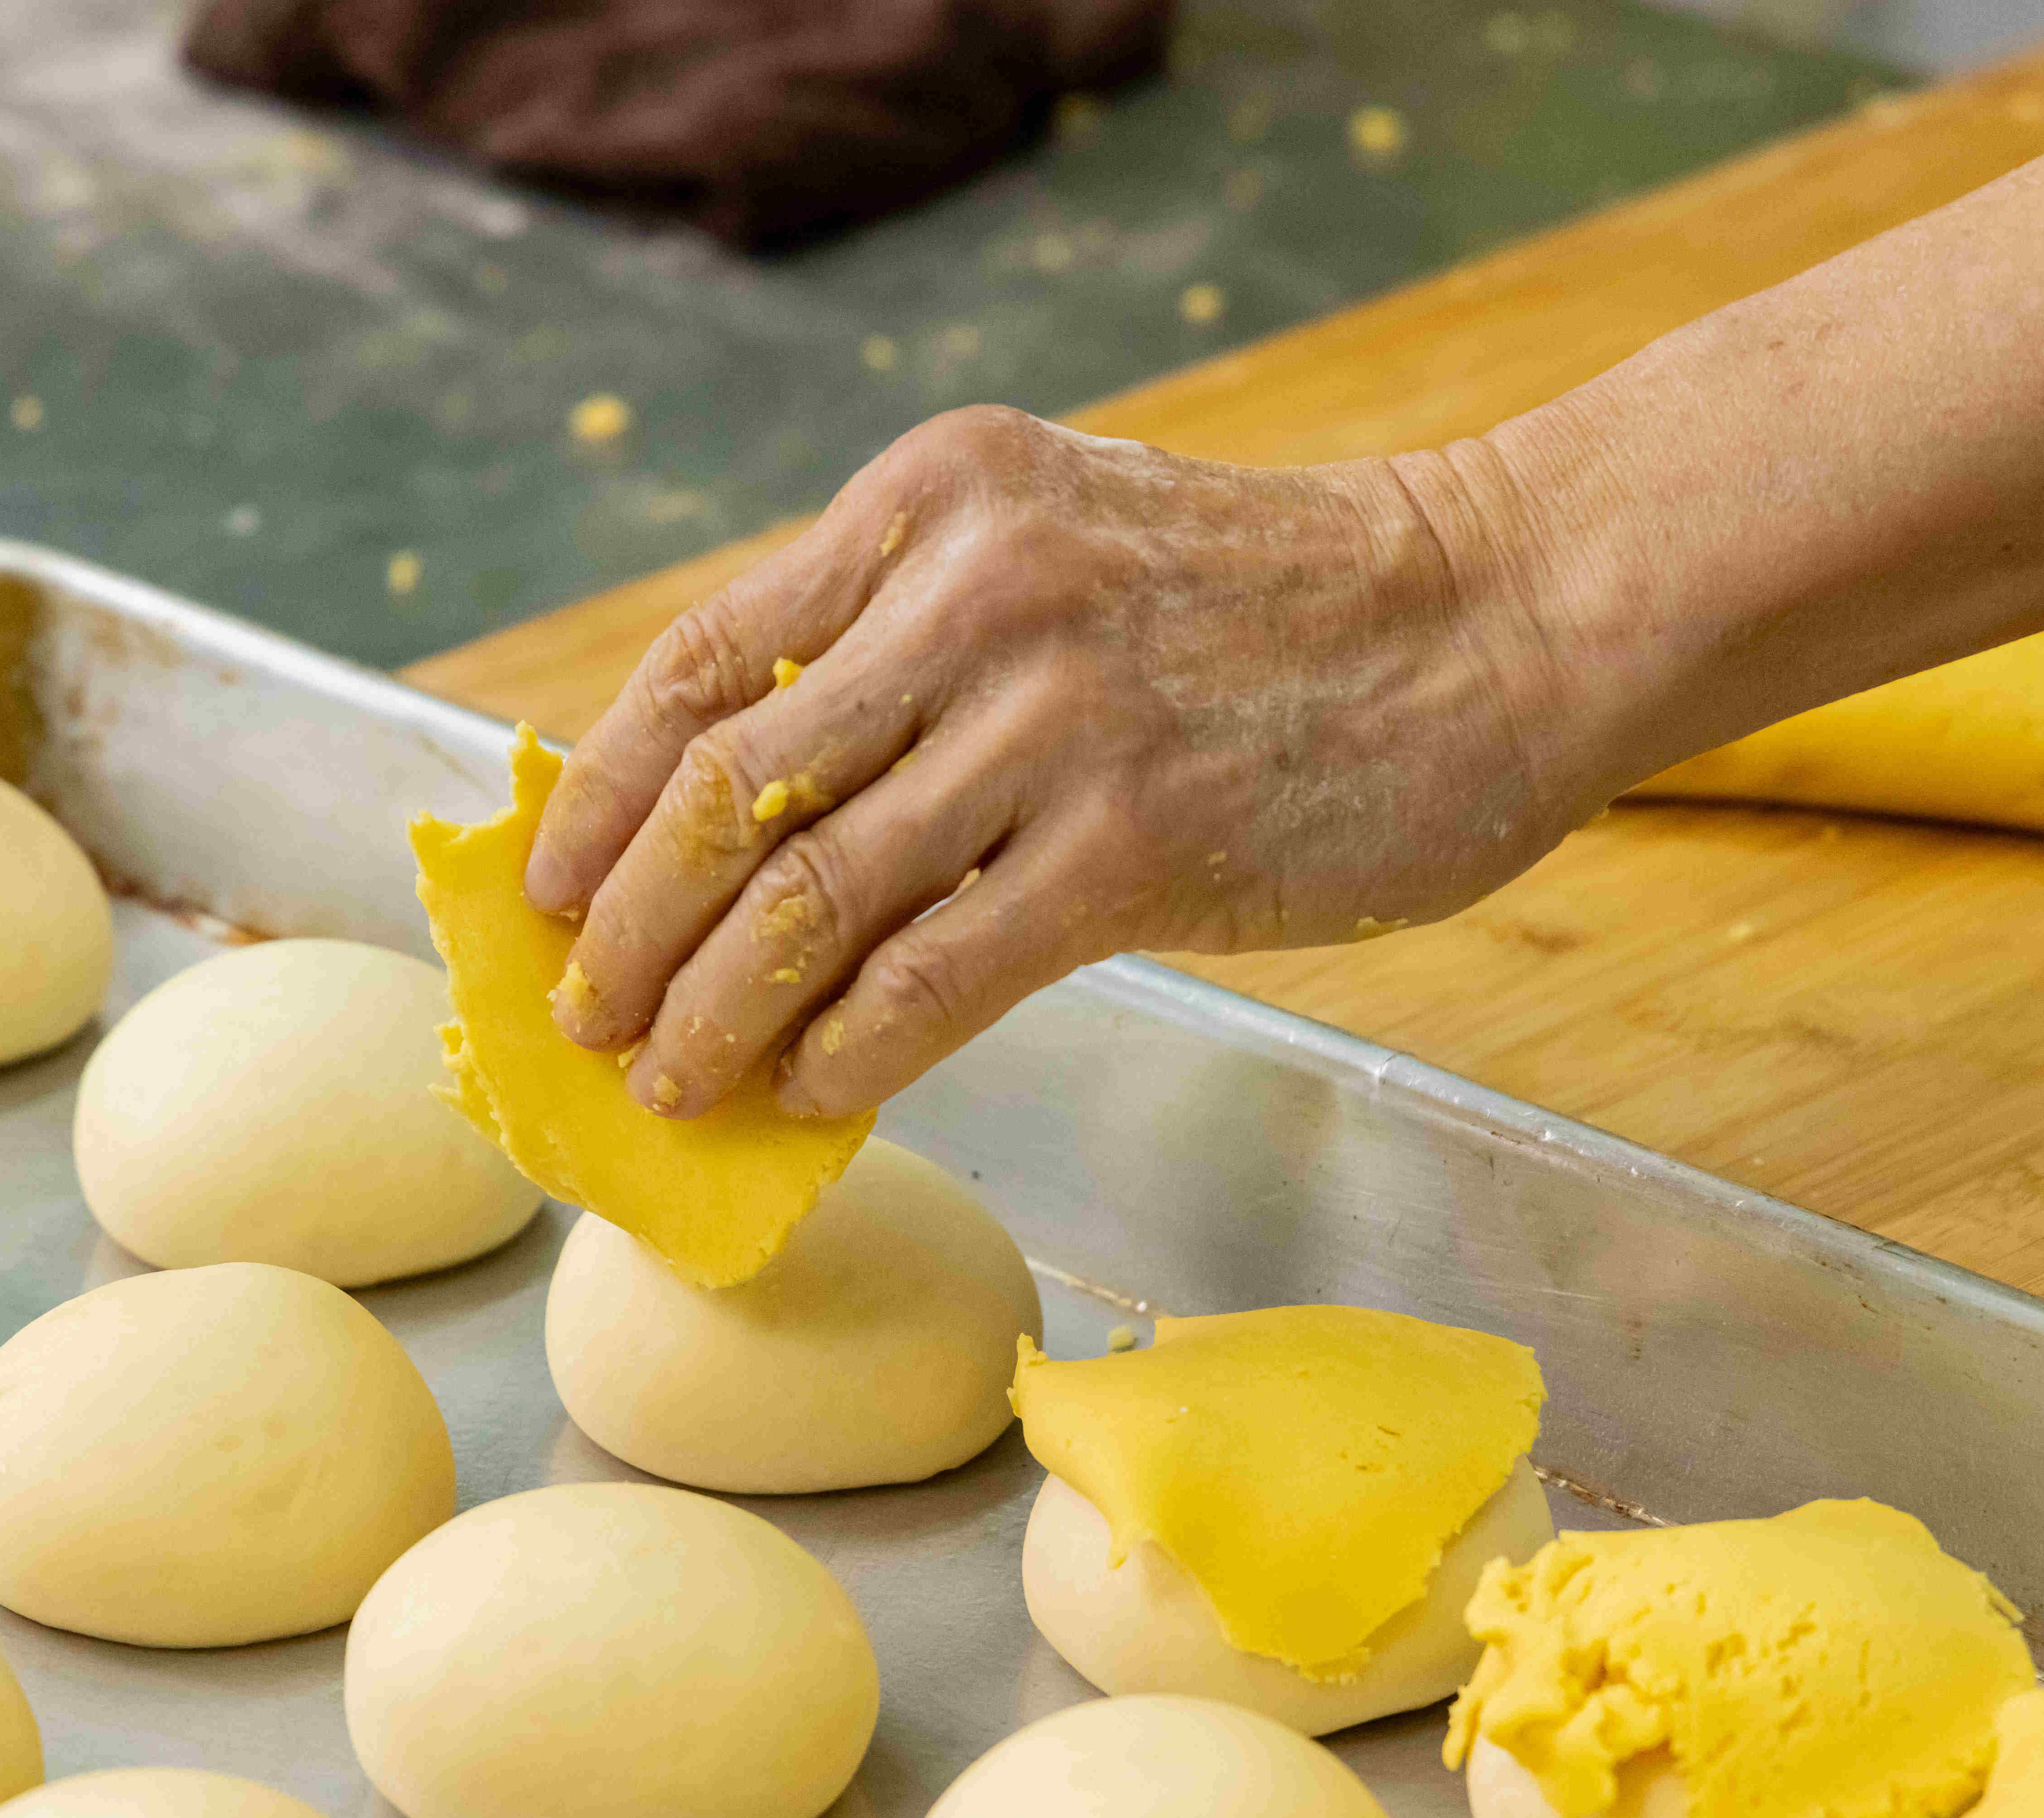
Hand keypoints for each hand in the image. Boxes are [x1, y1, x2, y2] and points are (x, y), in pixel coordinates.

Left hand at [523, 404, 1618, 1120]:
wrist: (1495, 615)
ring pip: (811, 900)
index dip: (599, 799)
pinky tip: (813, 1093)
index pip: (699, 665)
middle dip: (628, 930)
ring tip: (670, 1084)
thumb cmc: (1265, 607)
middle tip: (586, 1017)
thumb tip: (745, 808)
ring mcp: (1057, 721)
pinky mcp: (1137, 846)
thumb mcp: (1055, 544)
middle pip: (729, 794)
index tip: (548, 890)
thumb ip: (904, 641)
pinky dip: (849, 1052)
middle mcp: (977, 591)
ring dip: (716, 1015)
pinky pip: (934, 977)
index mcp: (934, 498)